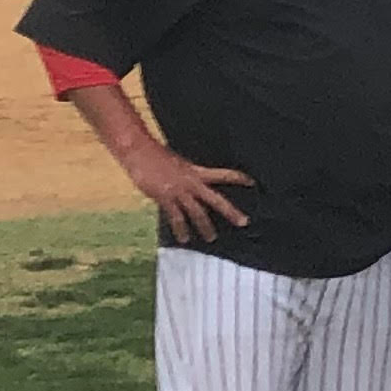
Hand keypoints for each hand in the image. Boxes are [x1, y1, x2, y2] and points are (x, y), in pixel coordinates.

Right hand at [119, 143, 253, 244]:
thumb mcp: (177, 163)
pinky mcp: (165, 198)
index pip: (223, 174)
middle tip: (244, 222)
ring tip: (211, 239)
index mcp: (196, 171)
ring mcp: (179, 191)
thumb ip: (185, 175)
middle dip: (230, 211)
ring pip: (197, 212)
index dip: (238, 178)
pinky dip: (180, 229)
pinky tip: (184, 239)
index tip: (253, 182)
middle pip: (216, 199)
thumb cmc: (155, 155)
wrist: (138, 151)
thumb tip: (190, 185)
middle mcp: (191, 182)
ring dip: (205, 227)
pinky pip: (175, 217)